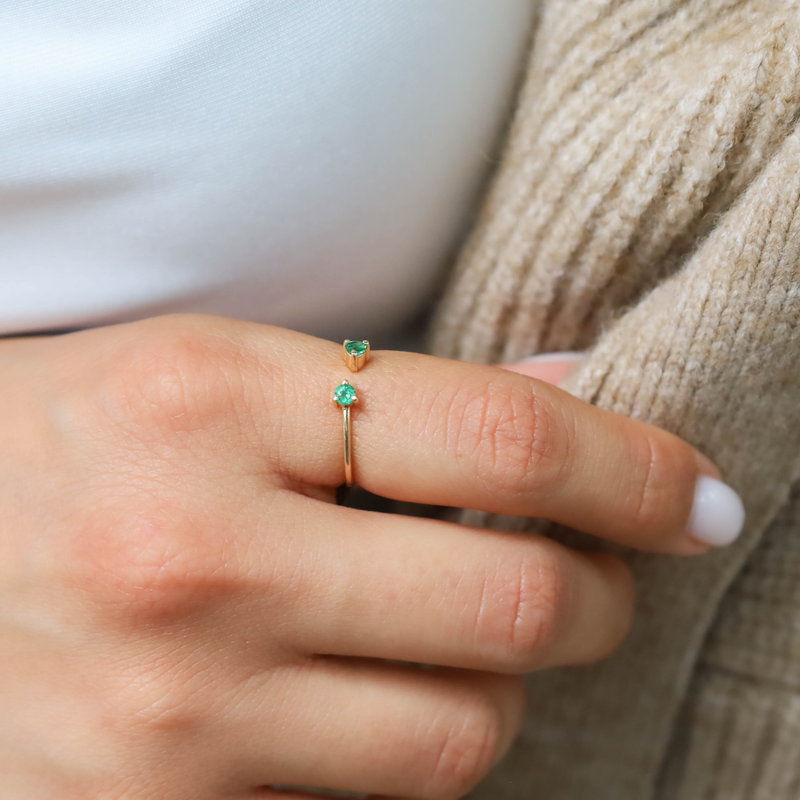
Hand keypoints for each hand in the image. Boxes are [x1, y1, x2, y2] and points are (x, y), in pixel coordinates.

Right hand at [0, 315, 740, 799]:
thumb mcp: (218, 370)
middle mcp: (195, 562)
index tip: (695, 491)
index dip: (631, 468)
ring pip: (461, 736)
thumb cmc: (74, 434)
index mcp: (212, 404)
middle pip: (512, 608)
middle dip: (598, 593)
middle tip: (596, 572)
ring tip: (463, 633)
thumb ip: (399, 391)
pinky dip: (409, 742)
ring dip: (503, 681)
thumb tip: (574, 388)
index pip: (498, 440)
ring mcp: (173, 714)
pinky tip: (365, 690)